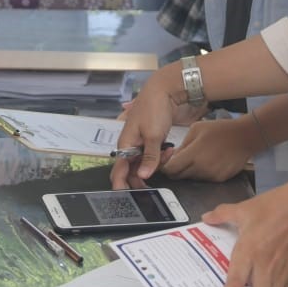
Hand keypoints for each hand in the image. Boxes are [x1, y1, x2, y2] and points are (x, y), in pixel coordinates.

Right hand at [111, 64, 187, 188]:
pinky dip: (161, 157)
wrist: (167, 89)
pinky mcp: (152, 140)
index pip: (118, 170)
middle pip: (132, 170)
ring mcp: (141, 142)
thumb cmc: (154, 108)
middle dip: (142, 177)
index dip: (121, 184)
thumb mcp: (153, 135)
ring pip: (144, 164)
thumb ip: (149, 157)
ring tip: (167, 156)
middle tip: (152, 186)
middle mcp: (131, 145)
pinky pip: (153, 156)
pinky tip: (169, 151)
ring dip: (155, 165)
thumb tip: (143, 176)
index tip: (126, 197)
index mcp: (125, 144)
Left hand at [162, 115, 258, 182]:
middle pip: (179, 176)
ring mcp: (211, 176)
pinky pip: (204, 179)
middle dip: (176, 169)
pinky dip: (202, 172)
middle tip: (179, 159)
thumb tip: (173, 156)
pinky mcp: (219, 179)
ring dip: (189, 170)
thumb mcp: (196, 129)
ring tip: (198, 156)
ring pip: (191, 178)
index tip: (165, 162)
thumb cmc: (221, 130)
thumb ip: (182, 145)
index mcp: (193, 155)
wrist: (245, 137)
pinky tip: (209, 160)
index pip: (170, 170)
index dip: (165, 167)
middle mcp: (201, 168)